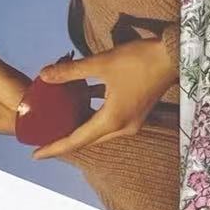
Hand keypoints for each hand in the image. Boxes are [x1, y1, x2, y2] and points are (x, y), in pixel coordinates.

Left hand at [31, 36, 174, 160]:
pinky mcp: (137, 112)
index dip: (54, 148)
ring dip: (80, 127)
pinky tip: (84, 101)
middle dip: (65, 140)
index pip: (77, 140)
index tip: (35, 154)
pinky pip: (109, 122)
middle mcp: (122, 127)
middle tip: (44, 139)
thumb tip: (43, 75)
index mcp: (112, 120)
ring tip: (60, 121)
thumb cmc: (138, 60)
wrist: (174, 55)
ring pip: (99, 131)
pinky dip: (94, 116)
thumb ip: (71, 72)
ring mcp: (132, 122)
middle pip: (88, 140)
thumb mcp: (101, 63)